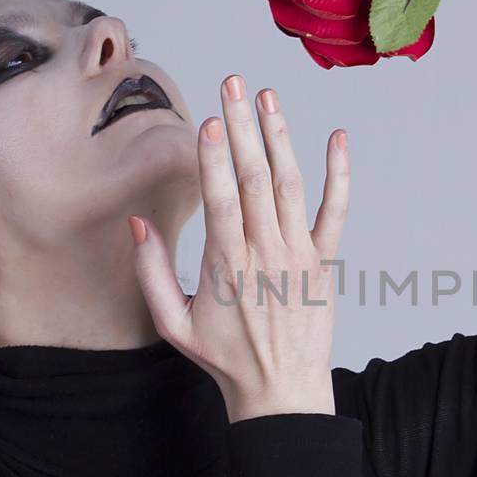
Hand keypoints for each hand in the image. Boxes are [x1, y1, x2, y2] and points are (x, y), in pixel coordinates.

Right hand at [130, 75, 348, 422]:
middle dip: (244, 128)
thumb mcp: (173, 323)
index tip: (211, 119)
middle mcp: (265, 254)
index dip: (217, 158)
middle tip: (233, 82)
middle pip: (255, 181)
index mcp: (225, 266)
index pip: (222, 201)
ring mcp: (299, 256)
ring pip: (290, 187)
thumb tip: (138, 221)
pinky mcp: (324, 263)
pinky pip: (335, 212)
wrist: (282, 393)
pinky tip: (337, 138)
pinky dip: (339, 175)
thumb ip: (152, 271)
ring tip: (268, 96)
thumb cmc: (224, 358)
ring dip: (280, 137)